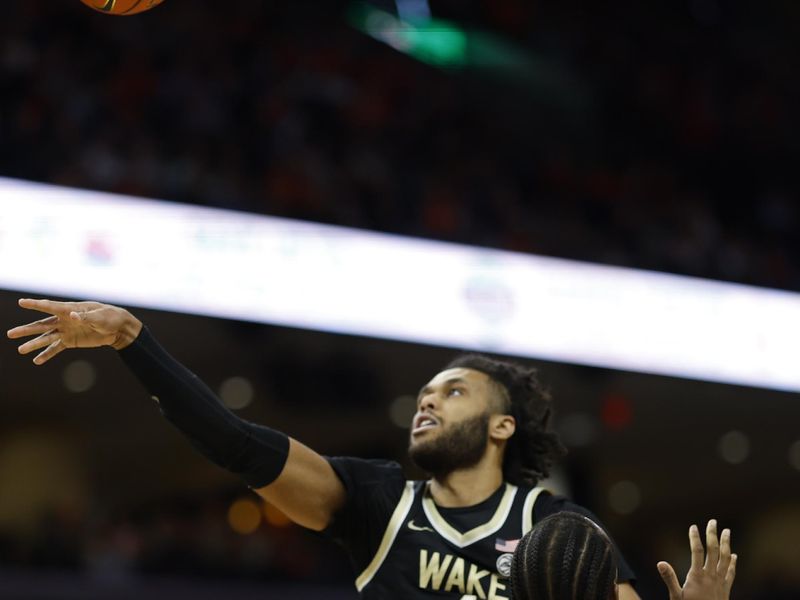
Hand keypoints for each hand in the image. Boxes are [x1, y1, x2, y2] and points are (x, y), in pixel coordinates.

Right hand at [6, 298, 141, 363]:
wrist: (118, 328)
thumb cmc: (110, 317)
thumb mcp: (100, 316)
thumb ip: (85, 317)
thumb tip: (71, 315)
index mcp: (71, 309)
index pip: (50, 306)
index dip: (36, 304)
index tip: (21, 302)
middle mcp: (65, 320)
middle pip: (42, 325)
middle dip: (27, 329)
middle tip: (10, 334)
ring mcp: (66, 331)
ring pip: (46, 338)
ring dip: (34, 344)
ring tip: (20, 350)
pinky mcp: (71, 341)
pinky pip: (56, 348)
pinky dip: (47, 355)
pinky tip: (36, 361)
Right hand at [657, 519, 736, 599]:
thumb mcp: (676, 596)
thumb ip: (669, 578)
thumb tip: (660, 562)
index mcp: (697, 576)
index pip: (697, 551)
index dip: (695, 538)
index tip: (693, 527)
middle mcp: (711, 576)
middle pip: (714, 551)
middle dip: (713, 534)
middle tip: (713, 521)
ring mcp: (720, 582)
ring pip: (725, 559)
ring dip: (726, 544)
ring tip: (727, 531)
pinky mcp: (726, 589)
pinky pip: (731, 572)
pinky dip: (733, 562)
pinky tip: (734, 555)